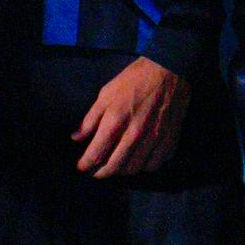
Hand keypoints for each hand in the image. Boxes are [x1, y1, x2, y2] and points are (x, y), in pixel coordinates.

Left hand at [74, 57, 190, 177]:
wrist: (169, 71)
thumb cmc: (133, 80)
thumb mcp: (106, 94)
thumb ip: (90, 119)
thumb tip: (76, 138)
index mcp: (115, 121)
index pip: (96, 154)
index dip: (85, 164)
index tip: (81, 166)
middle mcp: (134, 135)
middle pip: (114, 167)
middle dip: (101, 173)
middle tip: (95, 172)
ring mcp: (153, 140)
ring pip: (134, 169)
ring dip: (121, 171)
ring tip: (115, 167)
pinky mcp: (169, 141)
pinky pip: (154, 164)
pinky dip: (143, 167)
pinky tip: (138, 160)